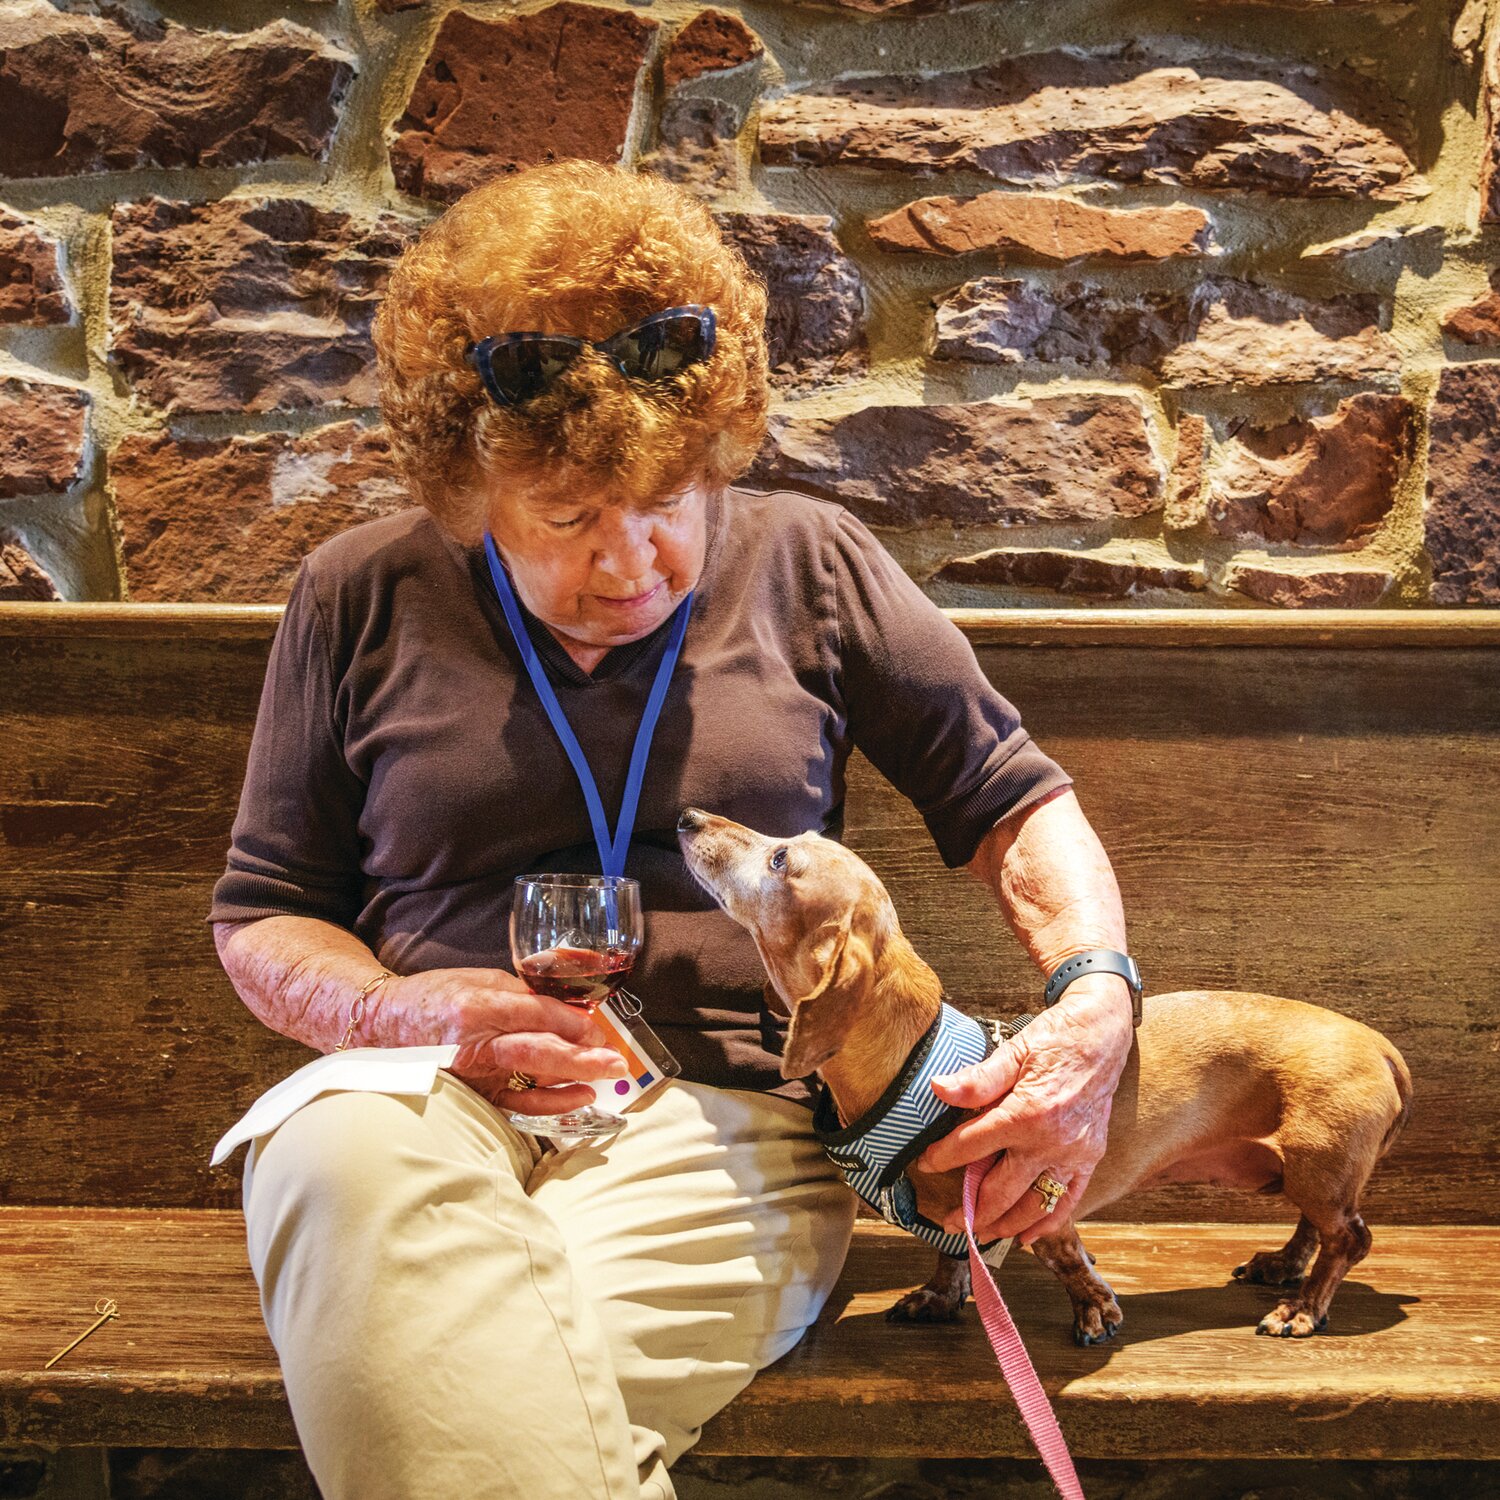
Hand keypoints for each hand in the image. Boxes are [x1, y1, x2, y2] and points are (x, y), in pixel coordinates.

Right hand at [385, 967, 628, 1113]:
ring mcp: (472, 1073)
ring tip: (606, 1075)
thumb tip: (569, 1009)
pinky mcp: (473, 1093)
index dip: (571, 1021)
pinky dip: (551, 1103)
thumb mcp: (480, 979)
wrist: (383, 1026)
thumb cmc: (435, 998)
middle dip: (581, 1057)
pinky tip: (580, 1096)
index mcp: (477, 1006)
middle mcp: (474, 1043)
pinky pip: (517, 1104)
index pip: (535, 1013)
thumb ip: (523, 993)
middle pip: (537, 1050)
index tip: (597, 1027)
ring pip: (530, 1079)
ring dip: (573, 1080)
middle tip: (615, 1062)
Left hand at [916, 976, 1133, 1245]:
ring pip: (1033, 1206)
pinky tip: (1027, 1237)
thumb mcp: (1012, 1051)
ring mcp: (1073, 1154)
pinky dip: (1046, 1223)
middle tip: (948, 1222)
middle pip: (1001, 1190)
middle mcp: (1050, 1141)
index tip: (925, 1164)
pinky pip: (1067, 1202)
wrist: (1102, 1035)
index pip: (972, 1146)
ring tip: (980, 1234)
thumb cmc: (1055, 1039)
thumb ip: (976, 1080)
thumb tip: (938, 1089)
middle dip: (969, 1209)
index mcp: (1025, 1113)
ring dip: (1004, 1226)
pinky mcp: (1090, 1158)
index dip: (943, 1157)